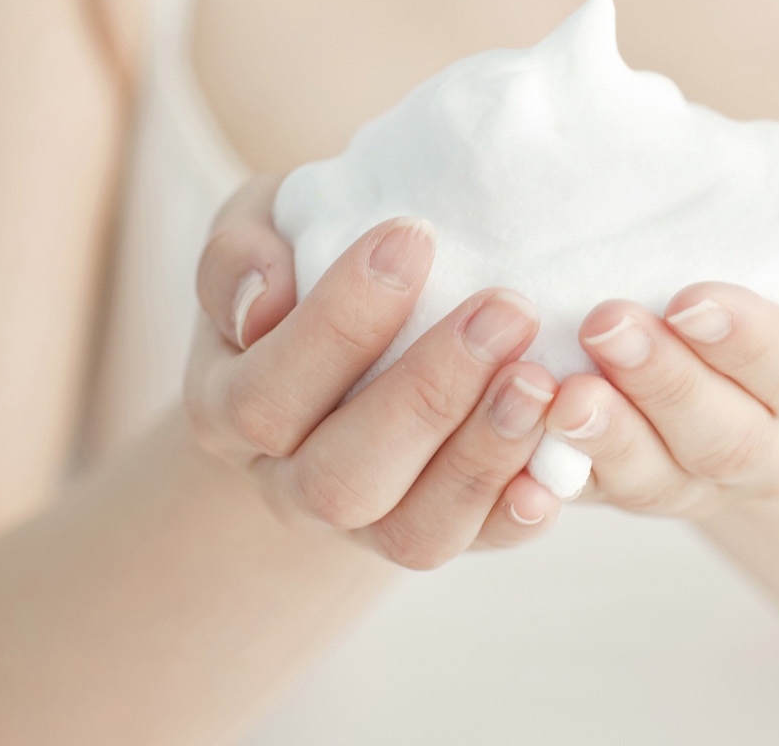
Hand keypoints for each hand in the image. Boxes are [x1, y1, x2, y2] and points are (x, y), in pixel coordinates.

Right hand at [184, 176, 562, 568]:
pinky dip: (516, 513)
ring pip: (412, 531)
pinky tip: (554, 466)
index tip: (414, 235)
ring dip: (482, 456)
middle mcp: (286, 486)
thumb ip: (238, 256)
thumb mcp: (254, 234)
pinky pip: (476, 543)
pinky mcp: (435, 531)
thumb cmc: (299, 266)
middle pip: (341, 479)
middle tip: (507, 310)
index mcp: (224, 411)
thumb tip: (263, 301)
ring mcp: (363, 528)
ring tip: (541, 379)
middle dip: (429, 393)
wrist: (340, 346)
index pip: (268, 394)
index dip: (339, 322)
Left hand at [546, 214, 778, 517]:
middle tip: (605, 325)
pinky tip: (525, 434)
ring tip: (561, 393)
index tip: (688, 299)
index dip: (753, 343)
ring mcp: (705, 480)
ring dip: (611, 438)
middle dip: (667, 385)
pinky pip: (596, 495)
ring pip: (664, 481)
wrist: (723, 281)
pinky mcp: (632, 488)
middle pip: (733, 440)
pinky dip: (558, 471)